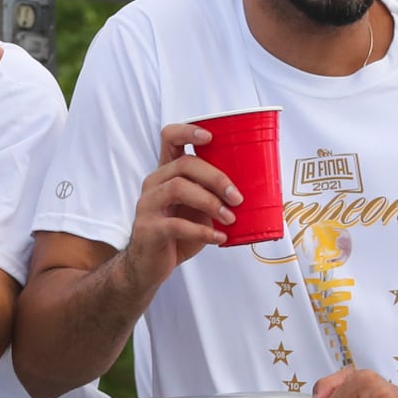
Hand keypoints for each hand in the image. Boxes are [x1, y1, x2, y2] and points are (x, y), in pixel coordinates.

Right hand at [118, 123, 238, 289]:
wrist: (148, 266)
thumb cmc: (176, 234)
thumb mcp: (196, 210)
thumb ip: (212, 195)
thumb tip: (249, 192)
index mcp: (166, 173)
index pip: (169, 138)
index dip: (188, 131)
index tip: (210, 137)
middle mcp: (154, 184)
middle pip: (184, 164)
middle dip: (216, 178)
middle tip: (237, 197)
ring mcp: (148, 206)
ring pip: (178, 188)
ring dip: (210, 202)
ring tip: (229, 218)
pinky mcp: (148, 230)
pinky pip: (177, 225)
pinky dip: (203, 231)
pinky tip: (219, 237)